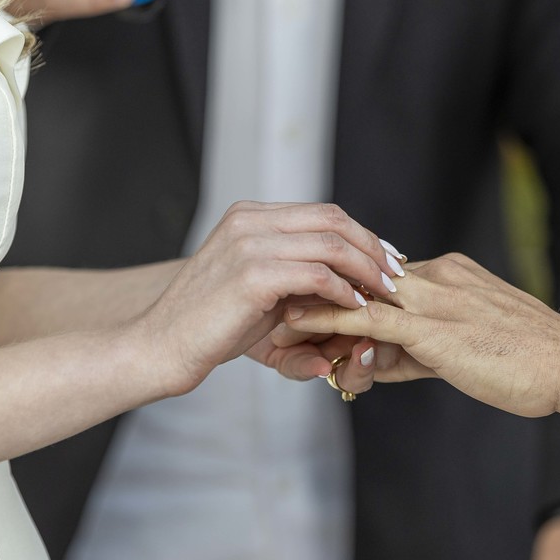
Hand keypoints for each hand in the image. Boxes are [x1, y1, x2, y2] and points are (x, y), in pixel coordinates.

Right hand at [134, 202, 396, 394]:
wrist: (163, 346)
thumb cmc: (211, 325)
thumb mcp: (260, 295)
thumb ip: (300, 283)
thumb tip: (352, 291)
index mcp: (250, 216)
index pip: (323, 212)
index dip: (362, 235)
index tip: (387, 260)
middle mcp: (250, 220)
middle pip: (333, 219)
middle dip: (372, 248)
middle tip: (396, 276)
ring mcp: (250, 243)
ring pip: (331, 243)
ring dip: (365, 270)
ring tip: (384, 295)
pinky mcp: (253, 274)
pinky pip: (317, 274)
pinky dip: (344, 291)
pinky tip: (356, 309)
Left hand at [281, 253, 559, 418]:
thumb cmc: (529, 364)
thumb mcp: (465, 351)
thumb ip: (417, 352)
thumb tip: (375, 363)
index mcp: (452, 274)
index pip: (386, 281)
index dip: (348, 294)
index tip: (312, 299)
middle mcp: (439, 275)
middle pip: (366, 284)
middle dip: (325, 297)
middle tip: (282, 306)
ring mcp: (435, 298)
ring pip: (360, 295)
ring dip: (316, 305)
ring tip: (275, 312)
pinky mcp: (431, 328)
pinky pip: (366, 319)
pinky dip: (327, 318)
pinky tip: (297, 322)